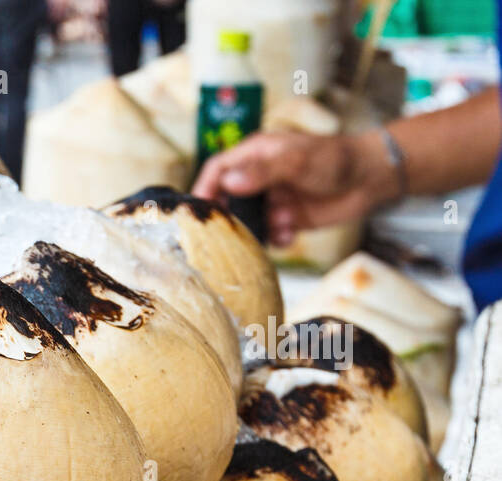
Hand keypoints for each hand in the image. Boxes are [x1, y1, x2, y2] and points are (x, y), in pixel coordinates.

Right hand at [192, 130, 400, 246]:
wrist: (371, 178)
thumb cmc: (335, 159)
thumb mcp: (296, 162)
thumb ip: (262, 173)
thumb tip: (228, 183)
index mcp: (257, 155)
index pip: (218, 169)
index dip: (205, 187)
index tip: (197, 210)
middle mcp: (260, 177)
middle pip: (228, 198)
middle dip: (229, 216)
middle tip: (227, 232)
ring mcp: (272, 198)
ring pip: (247, 220)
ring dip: (256, 229)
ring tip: (273, 227)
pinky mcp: (286, 218)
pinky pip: (269, 233)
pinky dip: (275, 237)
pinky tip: (288, 234)